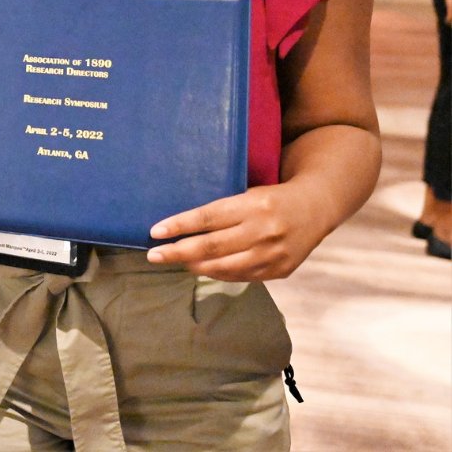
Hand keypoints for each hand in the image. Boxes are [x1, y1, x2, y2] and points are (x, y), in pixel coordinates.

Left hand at [147, 181, 327, 280]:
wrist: (316, 208)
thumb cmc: (272, 197)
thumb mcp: (248, 193)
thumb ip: (221, 211)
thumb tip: (181, 227)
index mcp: (252, 205)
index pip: (207, 217)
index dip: (179, 225)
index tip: (155, 232)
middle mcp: (262, 231)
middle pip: (211, 246)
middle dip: (178, 252)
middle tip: (154, 255)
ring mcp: (272, 254)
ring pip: (224, 267)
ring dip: (195, 266)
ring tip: (177, 261)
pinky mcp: (280, 270)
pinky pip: (241, 276)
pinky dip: (218, 273)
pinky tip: (203, 268)